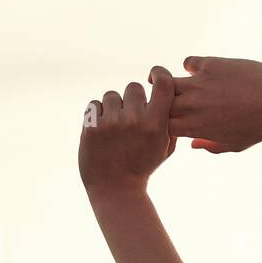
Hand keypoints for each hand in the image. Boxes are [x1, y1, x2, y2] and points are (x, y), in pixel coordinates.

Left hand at [78, 67, 177, 193]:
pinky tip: (103, 130)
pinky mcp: (91, 126)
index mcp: (156, 124)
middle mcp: (134, 120)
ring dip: (114, 107)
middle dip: (133, 100)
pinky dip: (97, 114)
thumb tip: (170, 97)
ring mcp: (111, 123)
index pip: (163, 83)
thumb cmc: (143, 167)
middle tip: (132, 117)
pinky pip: (94, 104)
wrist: (116, 189)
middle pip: (134, 87)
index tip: (154, 76)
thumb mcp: (164, 148)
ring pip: (112, 95)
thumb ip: (169, 122)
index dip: (160, 73)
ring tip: (115, 127)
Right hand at [167, 56, 261, 153]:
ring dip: (162, 80)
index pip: (162, 126)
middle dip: (157, 102)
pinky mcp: (210, 64)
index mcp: (195, 128)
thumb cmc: (260, 127)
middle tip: (159, 98)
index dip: (162, 124)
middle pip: (158, 103)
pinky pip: (190, 62)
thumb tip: (194, 146)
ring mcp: (198, 84)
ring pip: (166, 81)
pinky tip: (198, 69)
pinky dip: (191, 65)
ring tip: (161, 79)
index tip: (167, 121)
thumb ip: (212, 146)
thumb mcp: (237, 144)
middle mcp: (191, 105)